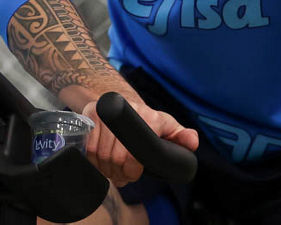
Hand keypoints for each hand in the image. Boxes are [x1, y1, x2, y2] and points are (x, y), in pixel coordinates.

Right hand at [80, 96, 198, 185]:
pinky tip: (101, 164)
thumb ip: (181, 136)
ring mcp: (107, 112)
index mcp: (150, 117)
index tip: (131, 177)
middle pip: (115, 156)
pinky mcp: (90, 114)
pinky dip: (93, 161)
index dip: (131, 170)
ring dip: (104, 169)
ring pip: (100, 153)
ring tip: (112, 172)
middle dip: (118, 173)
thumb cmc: (148, 119)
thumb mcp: (167, 126)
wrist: (122, 102)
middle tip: (121, 178)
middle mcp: (128, 111)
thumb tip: (193, 143)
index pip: (135, 153)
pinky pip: (88, 147)